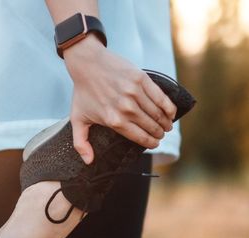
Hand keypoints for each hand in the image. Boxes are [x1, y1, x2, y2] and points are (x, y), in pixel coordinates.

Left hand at [63, 37, 176, 163]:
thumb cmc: (83, 92)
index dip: (151, 143)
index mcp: (114, 121)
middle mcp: (126, 109)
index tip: (155, 143)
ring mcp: (134, 93)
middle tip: (161, 134)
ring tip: (167, 125)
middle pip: (151, 126)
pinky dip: (169, 107)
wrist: (87, 64)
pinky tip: (171, 113)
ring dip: (166, 122)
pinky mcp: (141, 79)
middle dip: (159, 133)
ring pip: (158, 113)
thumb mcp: (77, 119)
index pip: (140, 137)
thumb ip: (81, 143)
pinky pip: (160, 97)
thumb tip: (88, 161)